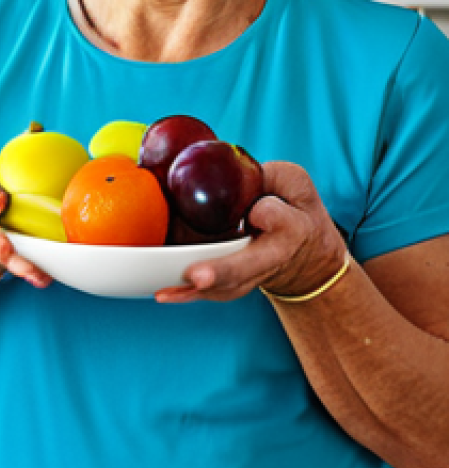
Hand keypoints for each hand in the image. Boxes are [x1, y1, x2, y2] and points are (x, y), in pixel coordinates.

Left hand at [155, 161, 346, 303]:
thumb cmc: (292, 209)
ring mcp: (251, 275)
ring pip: (226, 286)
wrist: (304, 253)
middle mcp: (270, 257)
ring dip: (195, 291)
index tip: (258, 210)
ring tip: (166, 291)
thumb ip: (268, 176)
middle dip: (222, 271)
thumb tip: (229, 173)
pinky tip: (163, 293)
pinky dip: (186, 294)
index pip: (282, 221)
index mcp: (290, 227)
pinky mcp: (232, 283)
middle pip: (247, 266)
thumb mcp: (292, 184)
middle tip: (197, 276)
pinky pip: (210, 291)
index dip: (270, 215)